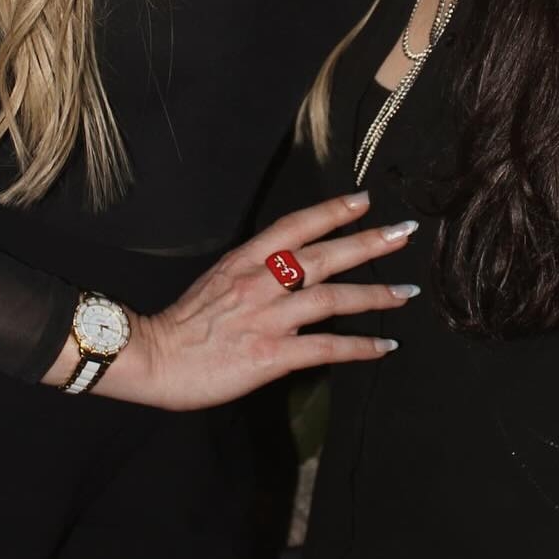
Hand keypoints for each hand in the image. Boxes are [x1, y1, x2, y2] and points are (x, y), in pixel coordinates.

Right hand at [85, 191, 417, 409]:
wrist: (152, 358)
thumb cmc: (182, 324)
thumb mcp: (217, 280)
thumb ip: (253, 271)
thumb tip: (288, 269)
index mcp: (245, 260)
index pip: (296, 226)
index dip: (332, 211)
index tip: (364, 201)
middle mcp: (260, 282)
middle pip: (324, 256)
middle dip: (369, 243)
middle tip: (404, 232)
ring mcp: (267, 317)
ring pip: (332, 298)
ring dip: (375, 294)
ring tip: (407, 292)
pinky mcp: (271, 354)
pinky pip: (326, 347)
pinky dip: (360, 346)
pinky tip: (385, 345)